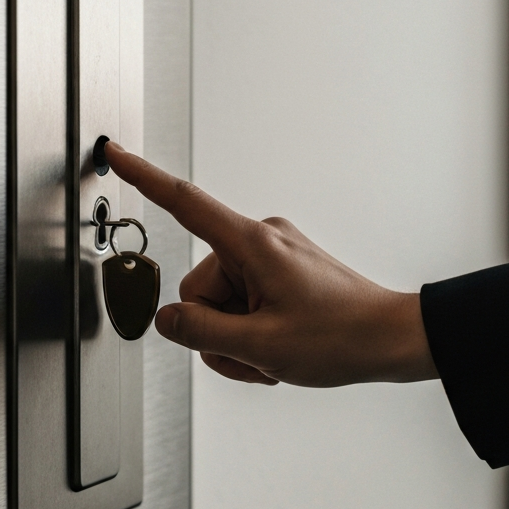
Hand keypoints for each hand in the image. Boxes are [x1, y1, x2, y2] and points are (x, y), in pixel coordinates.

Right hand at [105, 141, 437, 386]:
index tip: (116, 154)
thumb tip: (166, 320)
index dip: (143, 178)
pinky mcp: (280, 271)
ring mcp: (271, 256)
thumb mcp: (261, 347)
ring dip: (237, 339)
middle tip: (256, 352)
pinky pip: (242, 305)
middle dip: (217, 330)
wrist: (392, 339)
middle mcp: (259, 240)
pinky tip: (278, 349)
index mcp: (252, 244)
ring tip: (274, 354)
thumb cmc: (342, 337)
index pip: (184, 203)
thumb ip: (201, 332)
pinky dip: (251, 334)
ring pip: (219, 304)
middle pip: (200, 289)